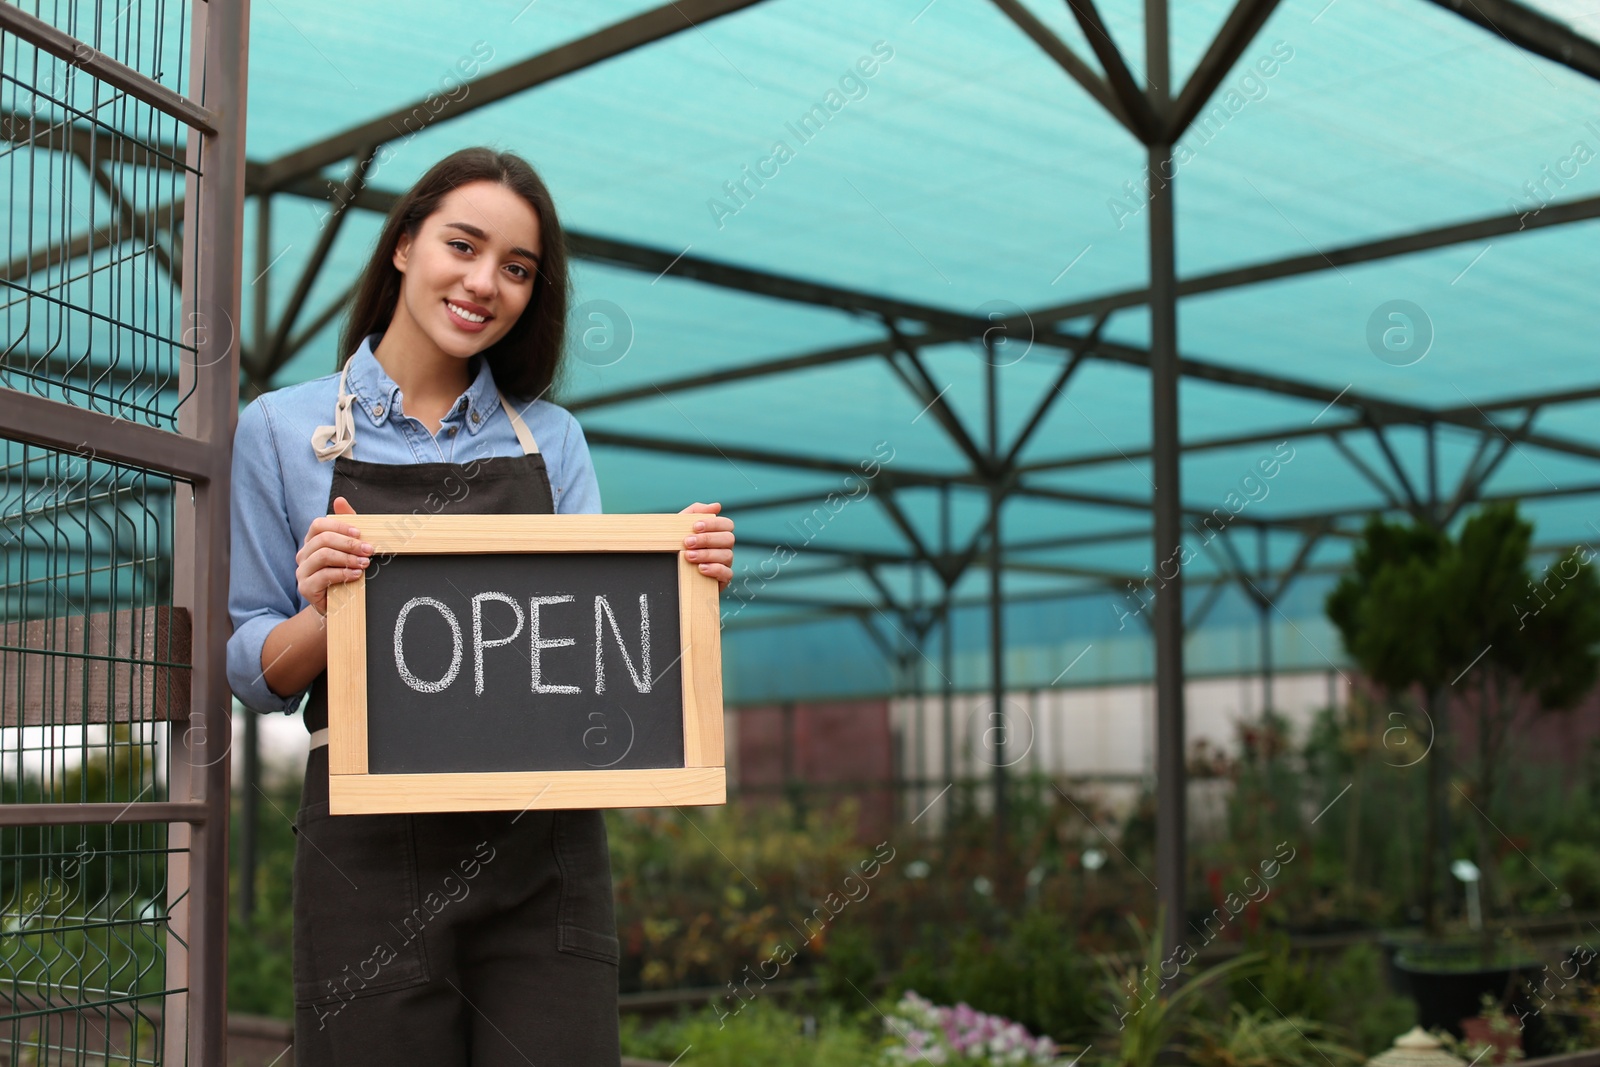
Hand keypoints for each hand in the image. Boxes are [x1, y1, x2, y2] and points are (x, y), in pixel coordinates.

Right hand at [296, 496, 371, 615]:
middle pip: (323, 540)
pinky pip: (323, 576)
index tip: (359, 533)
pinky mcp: (305, 587)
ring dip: (347, 558)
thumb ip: (346, 526)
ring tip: (364, 563)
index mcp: (312, 541)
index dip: (339, 527)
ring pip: (323, 556)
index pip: (318, 525)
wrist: (336, 604)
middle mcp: (303, 554)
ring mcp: (302, 571)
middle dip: (349, 544)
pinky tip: (355, 575)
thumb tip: (340, 500)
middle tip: (369, 550)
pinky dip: (342, 574)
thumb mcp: (348, 549)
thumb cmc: (343, 572)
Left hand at [680, 501, 734, 591]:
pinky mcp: (723, 579)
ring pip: (727, 555)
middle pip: (729, 539)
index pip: (726, 524)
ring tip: (689, 556)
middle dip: (707, 539)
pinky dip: (714, 569)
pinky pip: (727, 573)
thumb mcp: (681, 527)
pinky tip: (700, 568)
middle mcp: (725, 547)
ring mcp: (725, 563)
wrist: (669, 571)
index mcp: (718, 533)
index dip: (713, 524)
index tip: (695, 527)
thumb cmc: (678, 545)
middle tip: (687, 542)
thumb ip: (695, 512)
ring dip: (707, 554)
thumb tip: (716, 506)